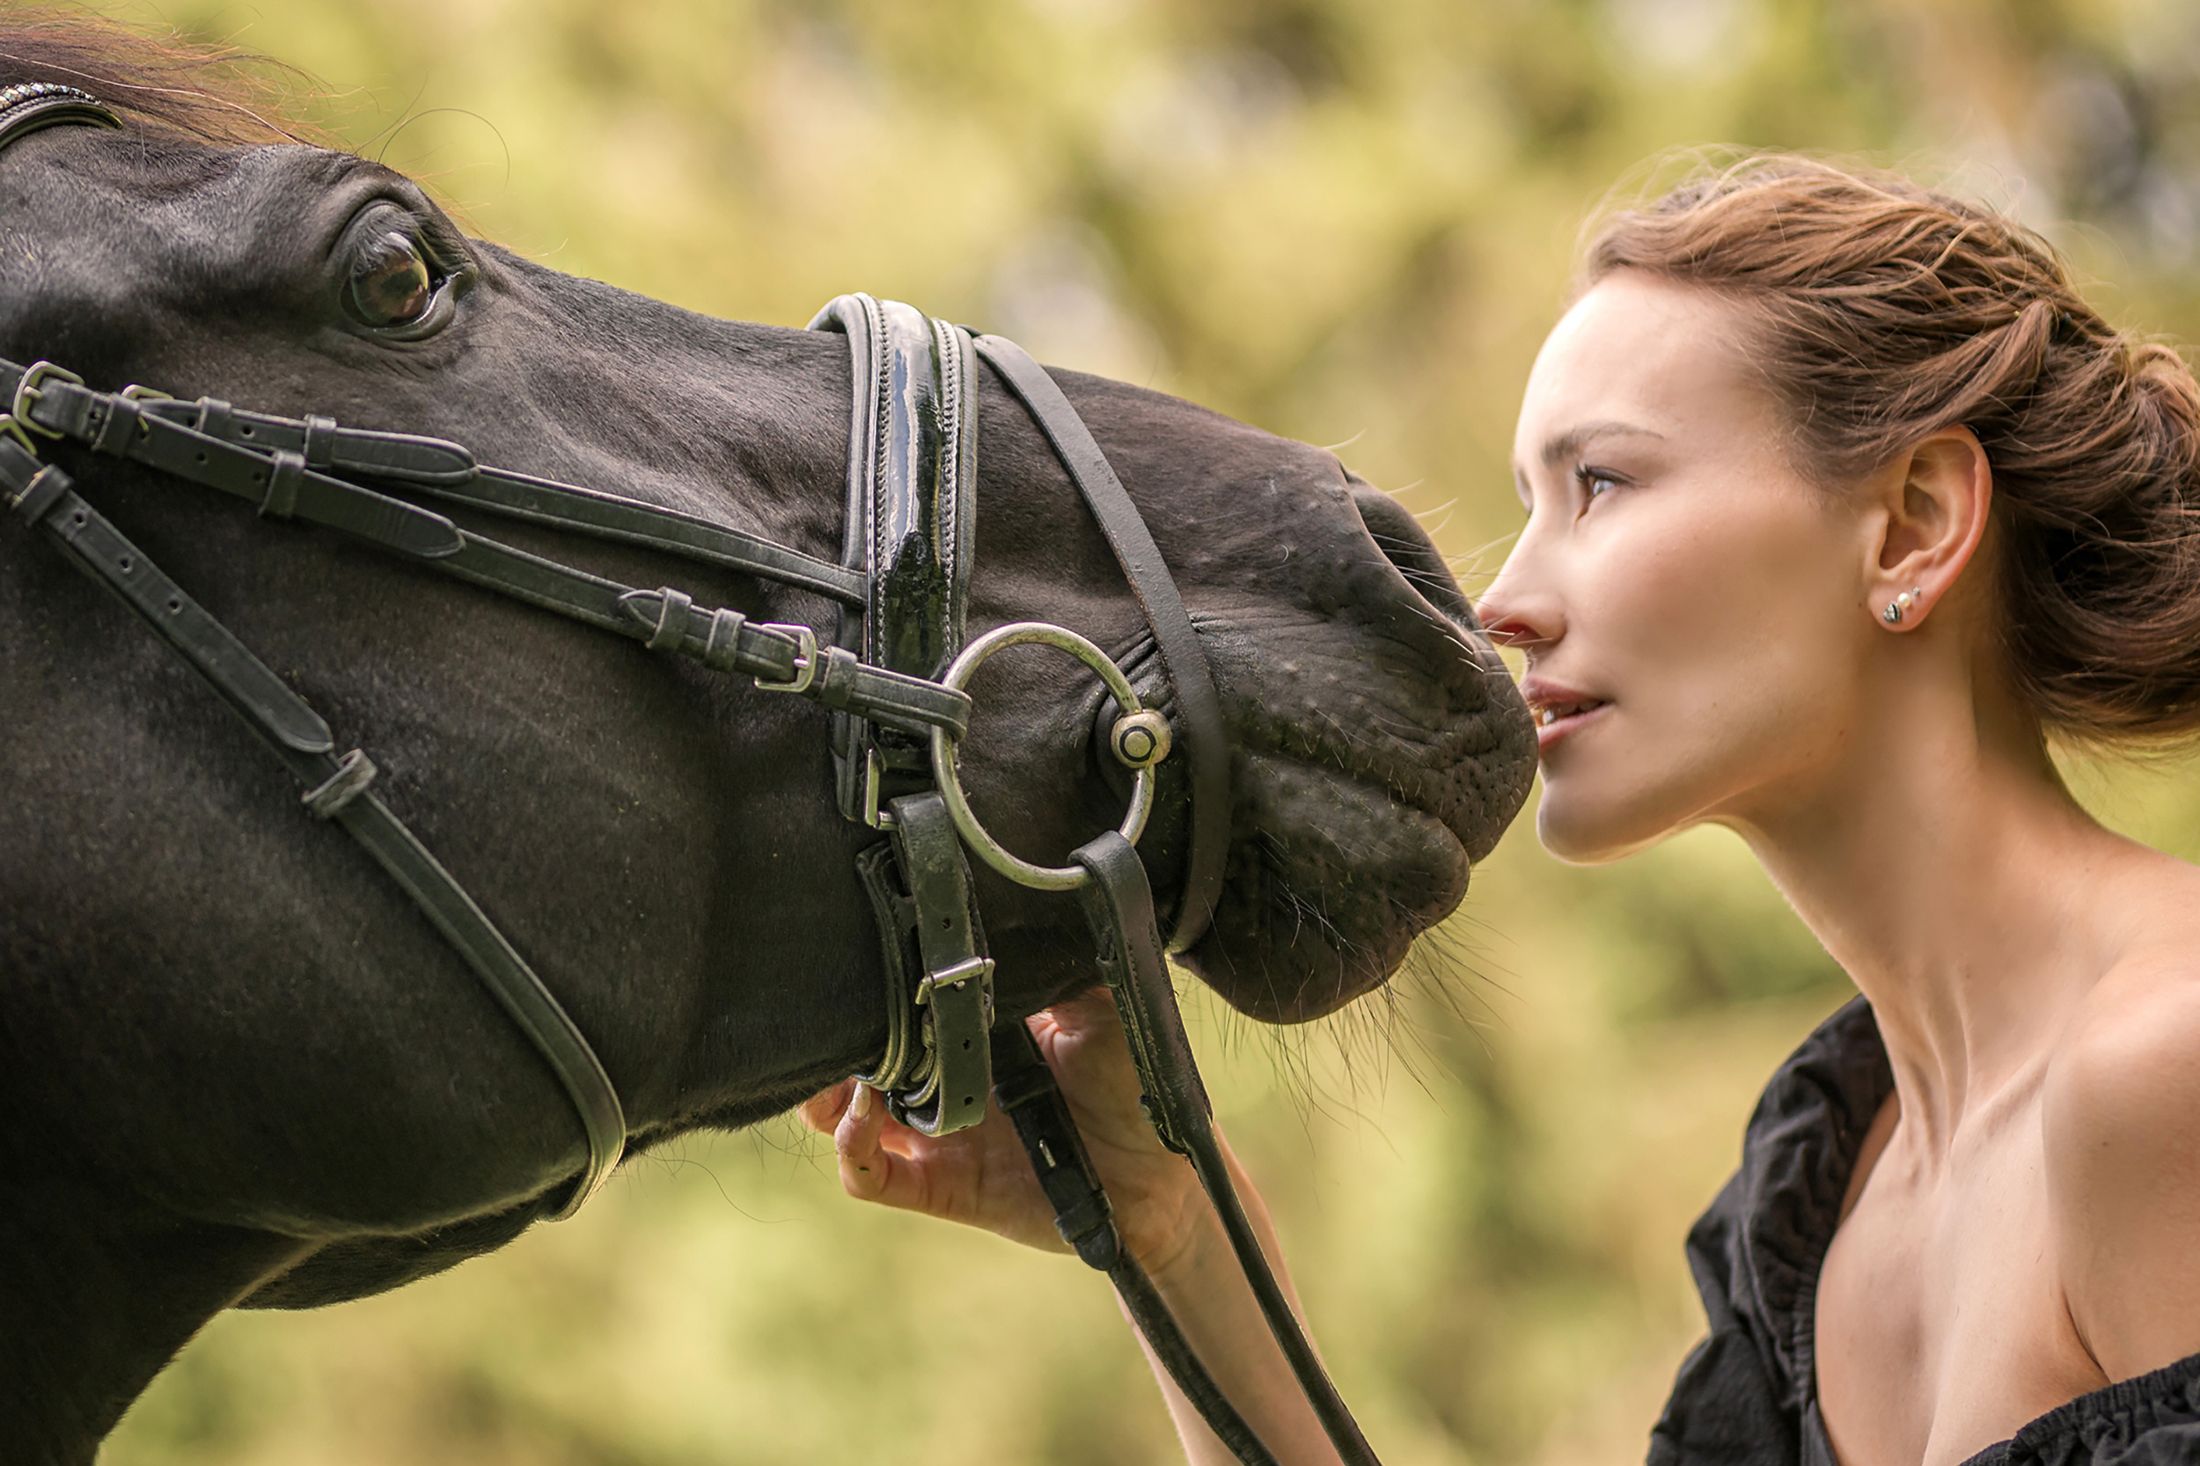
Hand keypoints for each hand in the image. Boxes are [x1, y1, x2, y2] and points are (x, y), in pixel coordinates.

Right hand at [796, 985, 1211, 1271]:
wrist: (1161, 1177)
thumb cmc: (1134, 1084)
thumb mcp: (1103, 1004)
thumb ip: (1063, 957)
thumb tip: (1036, 892)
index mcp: (974, 1028)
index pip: (899, 998)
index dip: (869, 982)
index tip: (853, 952)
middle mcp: (945, 1078)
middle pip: (854, 1055)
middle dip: (829, 1037)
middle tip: (825, 1014)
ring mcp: (936, 1134)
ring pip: (842, 1114)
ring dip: (825, 1092)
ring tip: (838, 1066)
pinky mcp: (940, 1187)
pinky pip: (870, 1175)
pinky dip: (851, 1144)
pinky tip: (864, 1112)